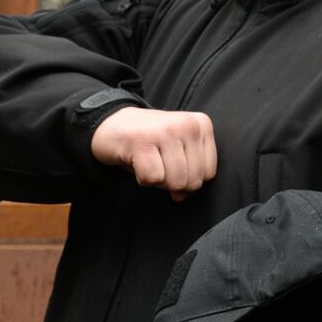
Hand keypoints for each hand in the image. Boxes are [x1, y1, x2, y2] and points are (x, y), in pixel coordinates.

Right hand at [91, 107, 216, 200]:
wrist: (112, 125)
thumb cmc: (150, 141)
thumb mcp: (181, 148)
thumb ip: (192, 171)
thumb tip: (183, 196)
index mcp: (202, 124)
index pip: (209, 173)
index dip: (189, 178)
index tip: (173, 163)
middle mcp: (187, 124)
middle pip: (192, 180)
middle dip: (173, 183)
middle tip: (159, 164)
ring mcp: (165, 131)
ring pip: (175, 182)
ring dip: (158, 181)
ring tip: (150, 162)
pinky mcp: (142, 141)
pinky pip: (153, 179)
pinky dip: (143, 179)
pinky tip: (138, 162)